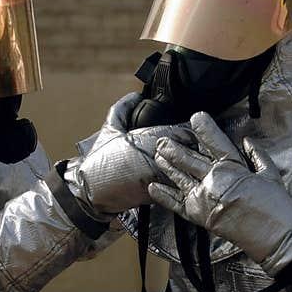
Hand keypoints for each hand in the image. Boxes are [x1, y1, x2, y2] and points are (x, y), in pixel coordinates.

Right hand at [68, 93, 191, 215]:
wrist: (89, 192)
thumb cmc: (99, 161)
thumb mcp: (110, 129)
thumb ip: (124, 109)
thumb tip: (136, 95)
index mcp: (149, 139)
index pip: (185, 131)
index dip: (193, 129)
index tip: (197, 128)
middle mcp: (158, 159)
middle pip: (191, 151)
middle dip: (197, 148)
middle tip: (202, 146)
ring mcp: (159, 179)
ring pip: (188, 170)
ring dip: (192, 167)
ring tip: (195, 164)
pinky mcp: (159, 196)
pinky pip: (177, 188)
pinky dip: (183, 183)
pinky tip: (184, 180)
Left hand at [148, 112, 291, 274]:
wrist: (274, 236)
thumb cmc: (276, 205)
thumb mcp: (270, 174)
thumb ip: (257, 155)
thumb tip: (246, 141)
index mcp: (232, 167)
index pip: (214, 143)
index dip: (204, 129)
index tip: (195, 116)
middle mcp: (214, 180)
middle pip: (188, 160)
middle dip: (173, 148)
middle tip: (162, 140)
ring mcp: (204, 199)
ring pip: (179, 178)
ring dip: (166, 166)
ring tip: (156, 155)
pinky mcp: (199, 216)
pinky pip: (177, 205)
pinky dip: (164, 196)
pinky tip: (153, 187)